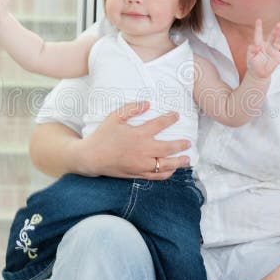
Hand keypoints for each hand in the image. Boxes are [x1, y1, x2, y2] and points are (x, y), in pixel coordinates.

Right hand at [77, 101, 191, 179]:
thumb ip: (131, 109)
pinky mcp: (138, 174)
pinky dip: (167, 173)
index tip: (176, 116)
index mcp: (137, 135)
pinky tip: (171, 169)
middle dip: (181, 145)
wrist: (91, 157)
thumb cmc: (102, 136)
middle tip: (188, 142)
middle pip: (169, 148)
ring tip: (187, 159)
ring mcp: (141, 164)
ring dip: (179, 162)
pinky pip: (157, 176)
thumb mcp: (115, 117)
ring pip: (166, 165)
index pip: (159, 125)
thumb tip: (147, 103)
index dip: (170, 119)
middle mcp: (143, 150)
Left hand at [246, 19, 279, 80]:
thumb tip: (258, 47)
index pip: (258, 35)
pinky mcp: (279, 58)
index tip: (258, 19)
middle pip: (272, 36)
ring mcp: (274, 52)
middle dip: (275, 30)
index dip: (258, 27)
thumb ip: (251, 50)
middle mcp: (268, 46)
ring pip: (278, 43)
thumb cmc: (253, 63)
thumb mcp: (249, 56)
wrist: (258, 74)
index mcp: (259, 44)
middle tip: (278, 24)